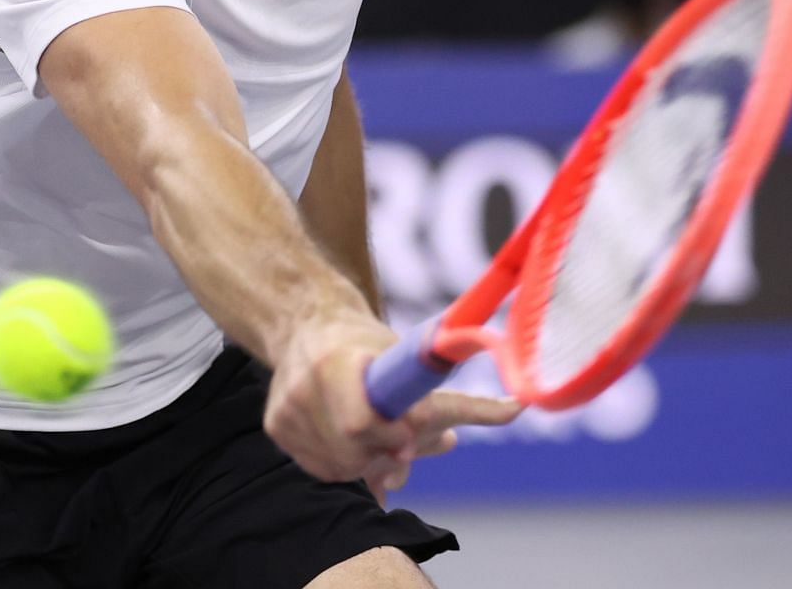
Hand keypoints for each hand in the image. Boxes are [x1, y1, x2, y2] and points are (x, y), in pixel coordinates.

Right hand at [263, 315, 521, 496]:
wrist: (307, 323)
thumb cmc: (367, 344)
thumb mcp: (408, 357)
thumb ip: (455, 396)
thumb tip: (516, 409)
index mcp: (339, 362)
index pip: (364, 422)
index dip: (393, 438)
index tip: (411, 442)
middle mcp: (306, 385)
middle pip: (354, 453)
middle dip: (386, 454)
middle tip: (403, 444)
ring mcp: (287, 409)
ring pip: (339, 467)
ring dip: (368, 463)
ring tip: (380, 439)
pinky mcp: (275, 427)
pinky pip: (318, 467)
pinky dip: (342, 462)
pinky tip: (349, 439)